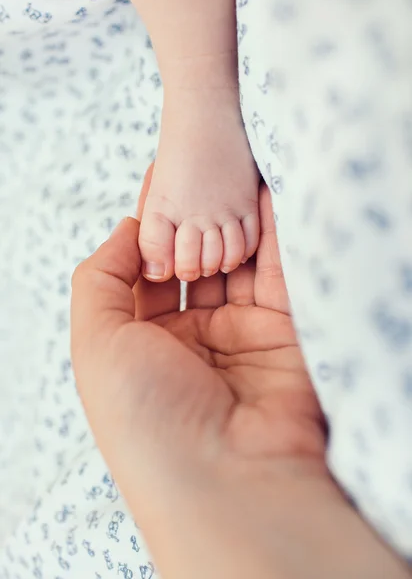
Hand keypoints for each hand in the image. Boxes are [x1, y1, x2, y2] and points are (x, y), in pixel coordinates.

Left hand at [71, 167, 409, 578]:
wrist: (227, 476)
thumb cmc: (147, 414)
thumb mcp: (94, 343)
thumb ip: (101, 277)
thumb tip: (128, 227)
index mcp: (143, 342)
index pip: (145, 269)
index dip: (149, 226)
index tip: (158, 180)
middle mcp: (191, 338)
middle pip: (191, 260)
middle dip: (192, 219)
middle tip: (197, 169)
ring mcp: (239, 335)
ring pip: (235, 262)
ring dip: (232, 222)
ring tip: (231, 172)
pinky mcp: (283, 333)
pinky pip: (278, 273)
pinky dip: (274, 234)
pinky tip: (266, 195)